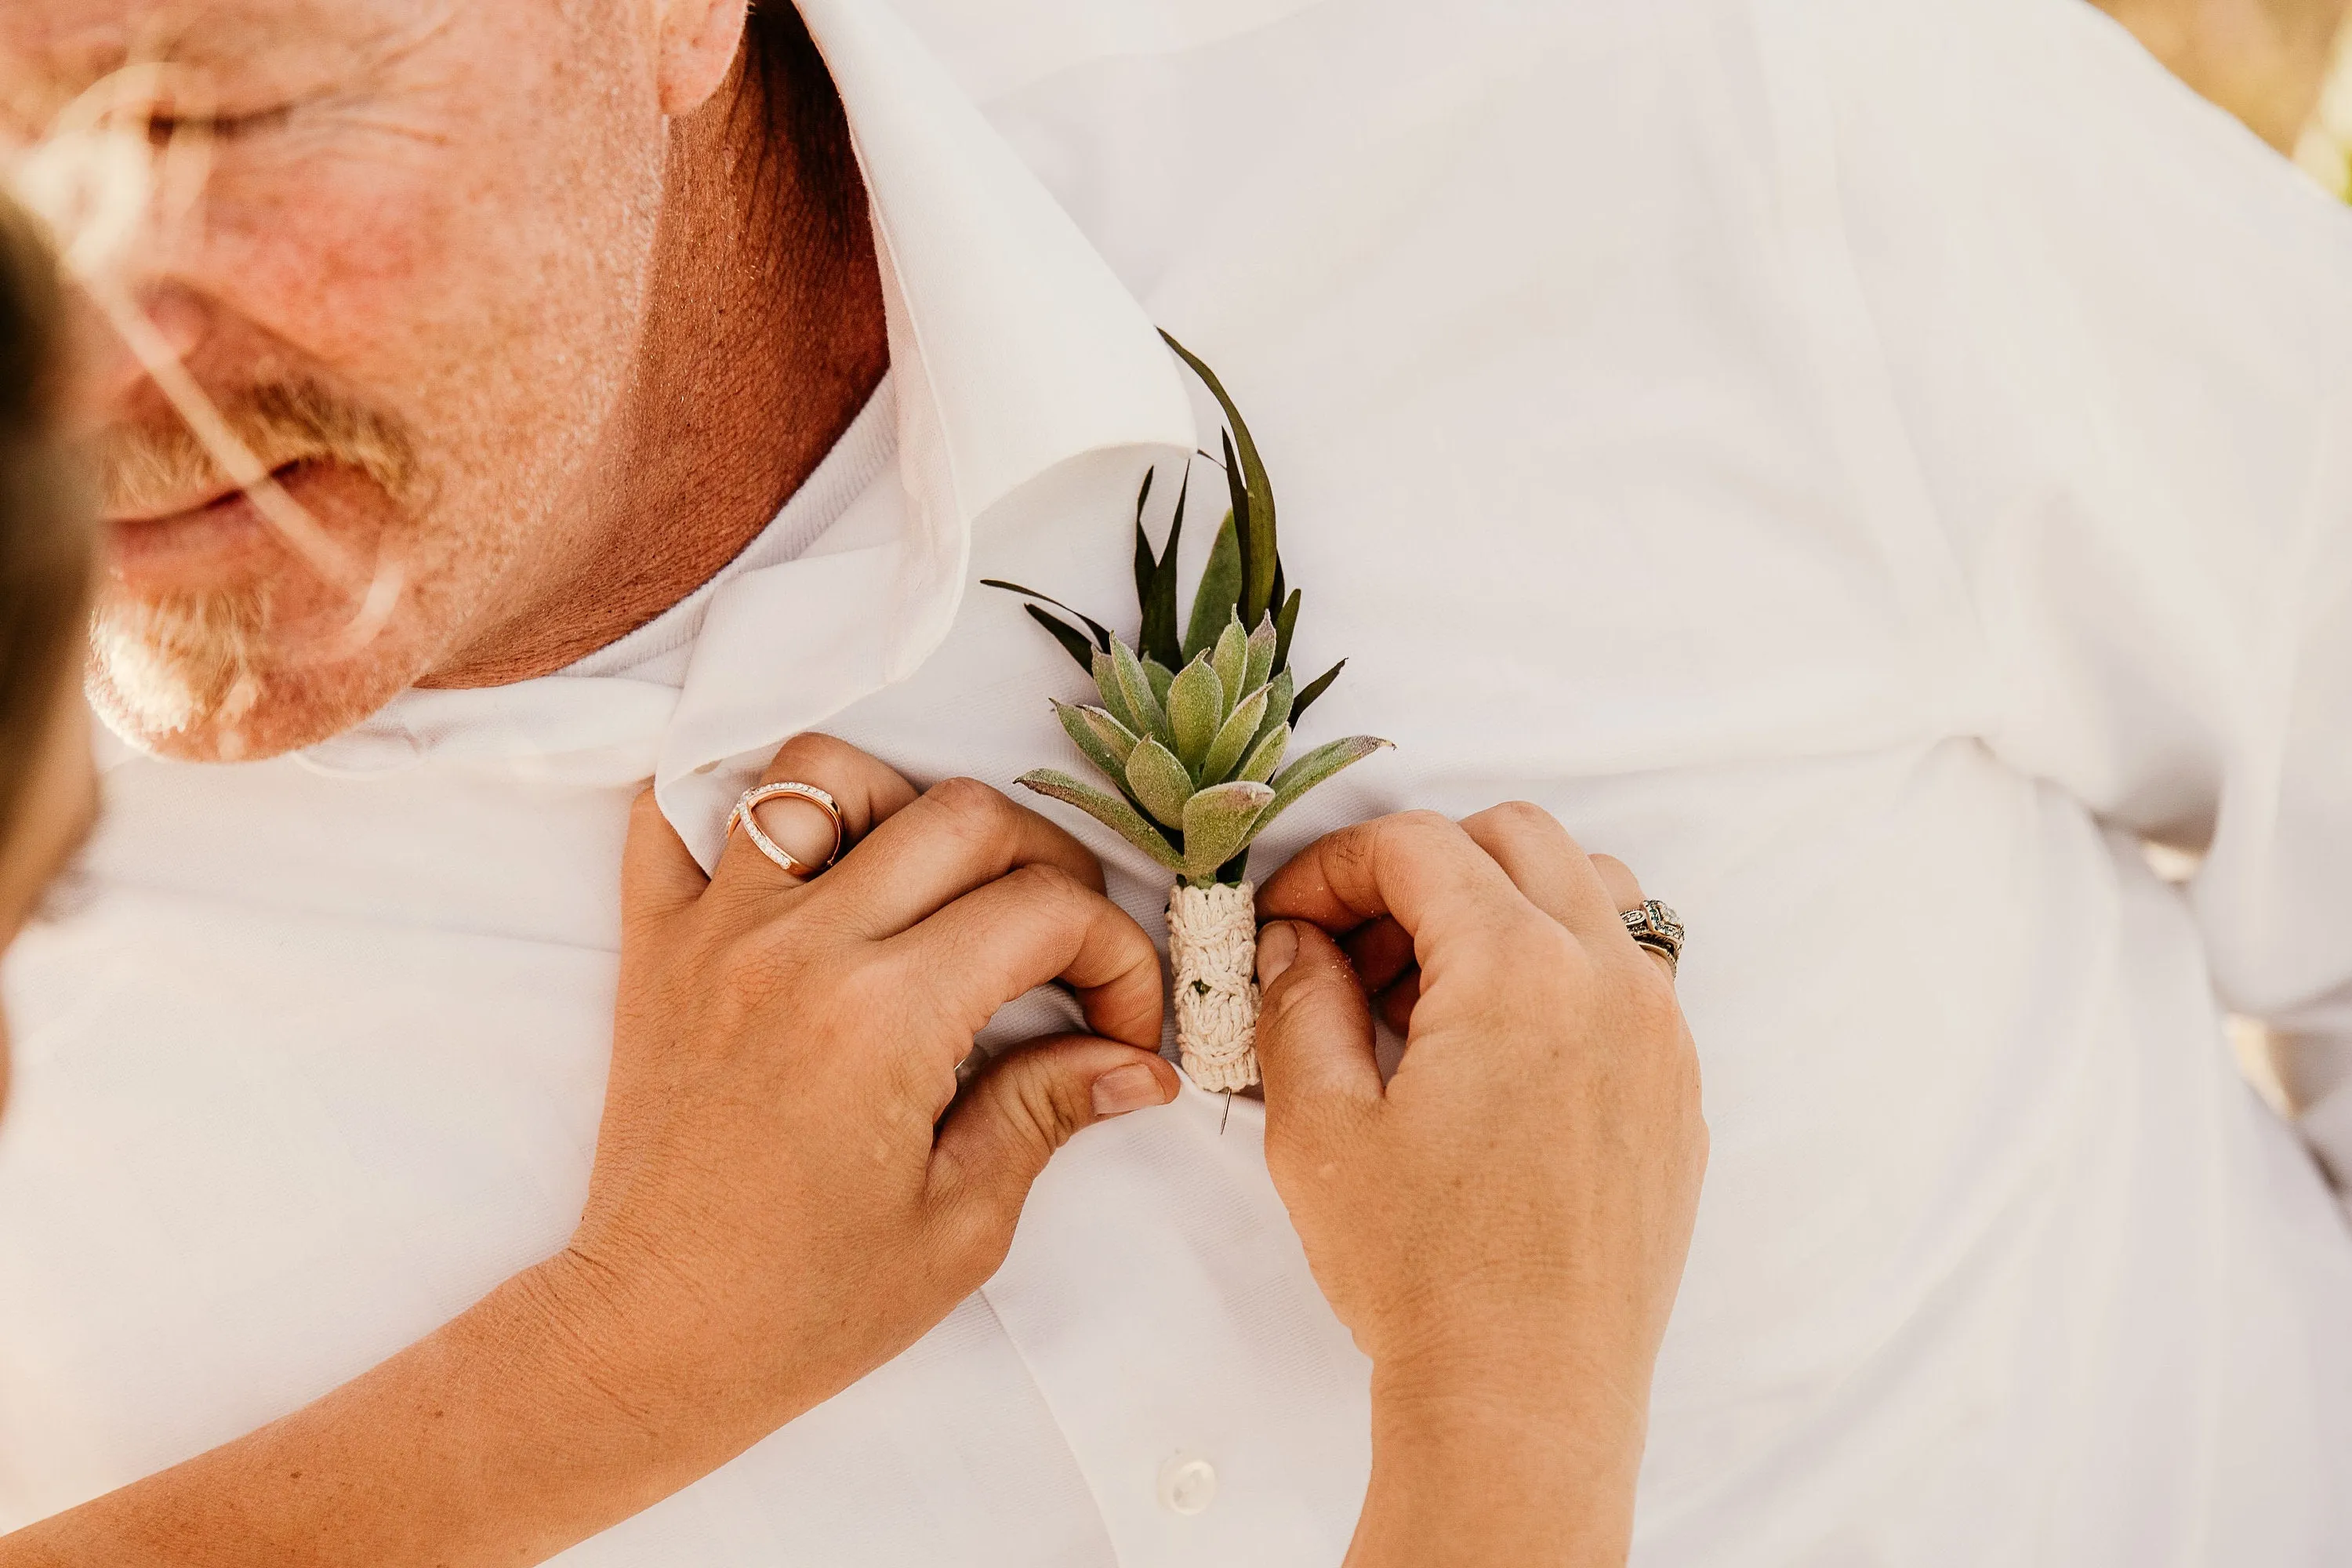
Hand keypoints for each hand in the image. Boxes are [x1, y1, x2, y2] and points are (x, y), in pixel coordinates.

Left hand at [536, 733, 1177, 1473]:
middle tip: (1058, 947)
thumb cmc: (802, 1306)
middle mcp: (801, 947)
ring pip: (822, 771)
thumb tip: (1137, 1064)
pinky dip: (730, 800)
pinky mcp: (655, 945)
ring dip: (900, 806)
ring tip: (931, 885)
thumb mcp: (960, 1226)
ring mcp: (718, 932)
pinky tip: (794, 853)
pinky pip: (671, 813)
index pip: (1046, 911)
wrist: (651, 1338)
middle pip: (961, 813)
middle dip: (1046, 866)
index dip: (1117, 956)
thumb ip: (1049, 1111)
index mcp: (887, 1017)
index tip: (1119, 1026)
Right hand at [1253, 805, 1705, 1566]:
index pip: (1418, 845)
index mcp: (1519, 971)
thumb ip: (1298, 1001)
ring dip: (1500, 906)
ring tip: (1424, 997)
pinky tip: (1487, 1056)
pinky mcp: (1676, 1092)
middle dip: (1421, 868)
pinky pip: (1624, 975)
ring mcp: (1660, 1034)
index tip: (1289, 919)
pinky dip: (1554, 971)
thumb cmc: (1423, 1275)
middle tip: (1353, 947)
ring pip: (1587, 890)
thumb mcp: (1319, 1125)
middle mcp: (1610, 980)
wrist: (1524, 1398)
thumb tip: (1297, 943)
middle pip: (1515, 838)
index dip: (1332, 867)